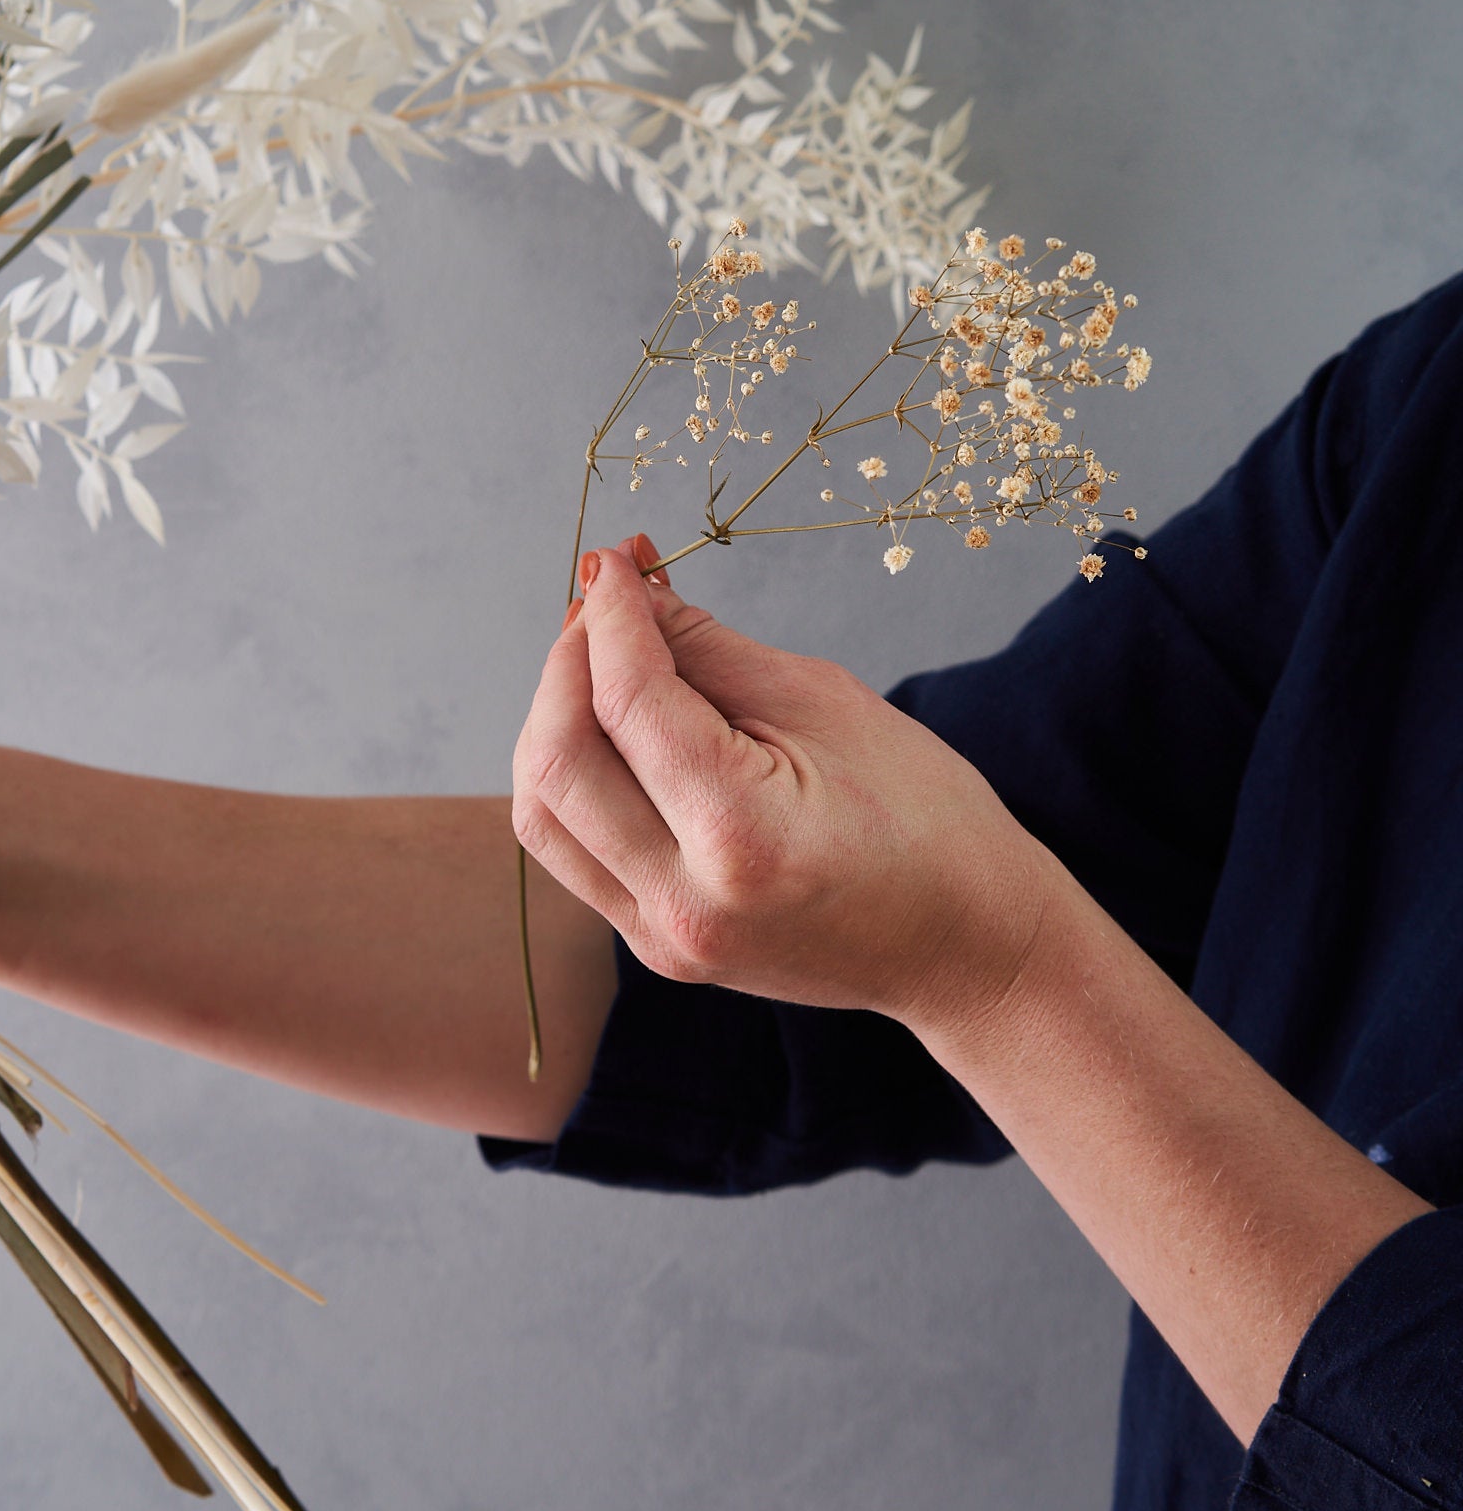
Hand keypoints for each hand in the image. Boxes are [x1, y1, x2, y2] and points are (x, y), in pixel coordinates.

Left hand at [512, 540, 1060, 1030]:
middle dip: (566, 663)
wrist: (968, 949)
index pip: (628, 703)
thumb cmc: (927, 821)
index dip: (609, 616)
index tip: (611, 561)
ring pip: (542, 812)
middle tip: (604, 604)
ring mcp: (661, 938)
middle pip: (554, 762)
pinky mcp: (655, 946)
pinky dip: (574, 776)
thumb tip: (626, 593)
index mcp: (742, 838)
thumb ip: (708, 649)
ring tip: (607, 662)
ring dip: (554, 720)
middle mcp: (683, 902)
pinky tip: (615, 729)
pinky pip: (572, 849)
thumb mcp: (825, 705)